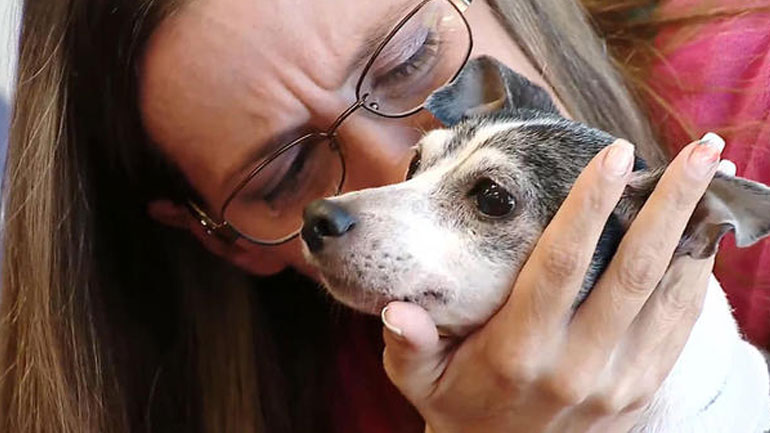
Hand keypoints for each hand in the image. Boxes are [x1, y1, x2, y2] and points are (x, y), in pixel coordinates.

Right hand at [381, 137, 722, 432]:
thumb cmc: (461, 405)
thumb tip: (395, 309)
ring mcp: (617, 379)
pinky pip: (680, 325)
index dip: (588, 206)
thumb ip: (407, 344)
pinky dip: (696, 276)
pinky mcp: (641, 388)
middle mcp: (575, 364)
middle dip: (666, 205)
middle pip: (631, 271)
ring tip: (712, 177)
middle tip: (696, 149)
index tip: (613, 155)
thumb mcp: (422, 381)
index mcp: (518, 351)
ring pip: (666, 295)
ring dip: (693, 232)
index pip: (558, 265)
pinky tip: (704, 234)